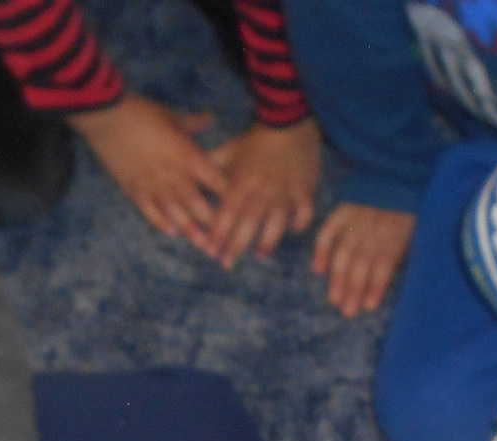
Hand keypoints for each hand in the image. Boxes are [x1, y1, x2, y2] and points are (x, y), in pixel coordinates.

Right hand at [69, 93, 227, 253]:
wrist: (107, 118)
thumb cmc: (141, 113)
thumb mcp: (172, 116)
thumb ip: (192, 124)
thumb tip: (209, 119)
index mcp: (188, 157)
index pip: (216, 181)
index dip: (230, 195)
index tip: (242, 207)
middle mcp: (174, 177)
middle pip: (199, 205)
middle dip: (214, 223)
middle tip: (227, 240)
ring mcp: (154, 186)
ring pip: (177, 215)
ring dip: (192, 232)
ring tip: (205, 247)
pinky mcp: (135, 190)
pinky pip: (151, 213)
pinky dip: (162, 224)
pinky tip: (172, 233)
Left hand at [208, 118, 320, 268]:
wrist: (287, 122)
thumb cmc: (256, 138)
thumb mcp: (230, 149)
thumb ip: (211, 165)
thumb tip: (192, 174)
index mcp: (242, 183)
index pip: (227, 214)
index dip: (218, 234)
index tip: (211, 250)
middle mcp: (262, 192)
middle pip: (247, 225)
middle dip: (235, 247)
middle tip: (227, 263)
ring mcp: (285, 193)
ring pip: (276, 225)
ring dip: (267, 242)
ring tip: (260, 254)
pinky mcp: (304, 190)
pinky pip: (304, 213)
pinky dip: (299, 223)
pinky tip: (293, 229)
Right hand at [312, 202, 413, 315]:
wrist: (397, 176)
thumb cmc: (407, 210)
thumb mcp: (413, 231)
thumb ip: (398, 252)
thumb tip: (382, 280)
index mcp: (395, 235)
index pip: (383, 265)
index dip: (376, 287)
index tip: (368, 307)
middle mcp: (373, 229)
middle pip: (361, 264)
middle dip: (353, 289)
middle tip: (347, 311)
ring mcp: (355, 220)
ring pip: (344, 253)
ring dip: (338, 278)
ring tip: (335, 298)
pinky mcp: (342, 211)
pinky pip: (328, 231)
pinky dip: (322, 250)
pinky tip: (318, 269)